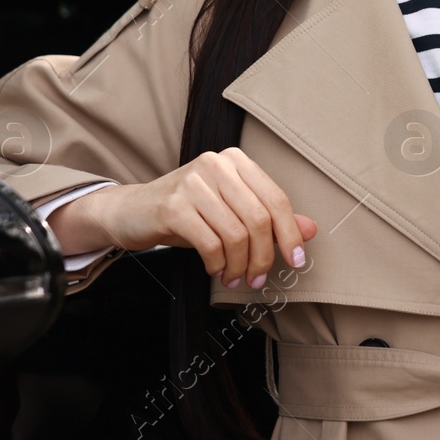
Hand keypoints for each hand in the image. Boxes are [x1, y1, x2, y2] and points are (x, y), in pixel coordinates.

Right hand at [48, 147, 317, 288]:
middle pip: (259, 219)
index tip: (296, 261)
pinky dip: (218, 264)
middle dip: (263, 256)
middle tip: (258, 278)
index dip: (290, 234)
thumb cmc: (186, 212)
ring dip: (239, 265)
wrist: (129, 212)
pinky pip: (210, 243)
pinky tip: (216, 271)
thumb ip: (269, 217)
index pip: (276, 199)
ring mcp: (193, 182)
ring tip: (234, 278)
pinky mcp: (173, 205)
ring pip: (236, 234)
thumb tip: (310, 229)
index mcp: (236, 161)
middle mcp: (217, 165)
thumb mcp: (230, 212)